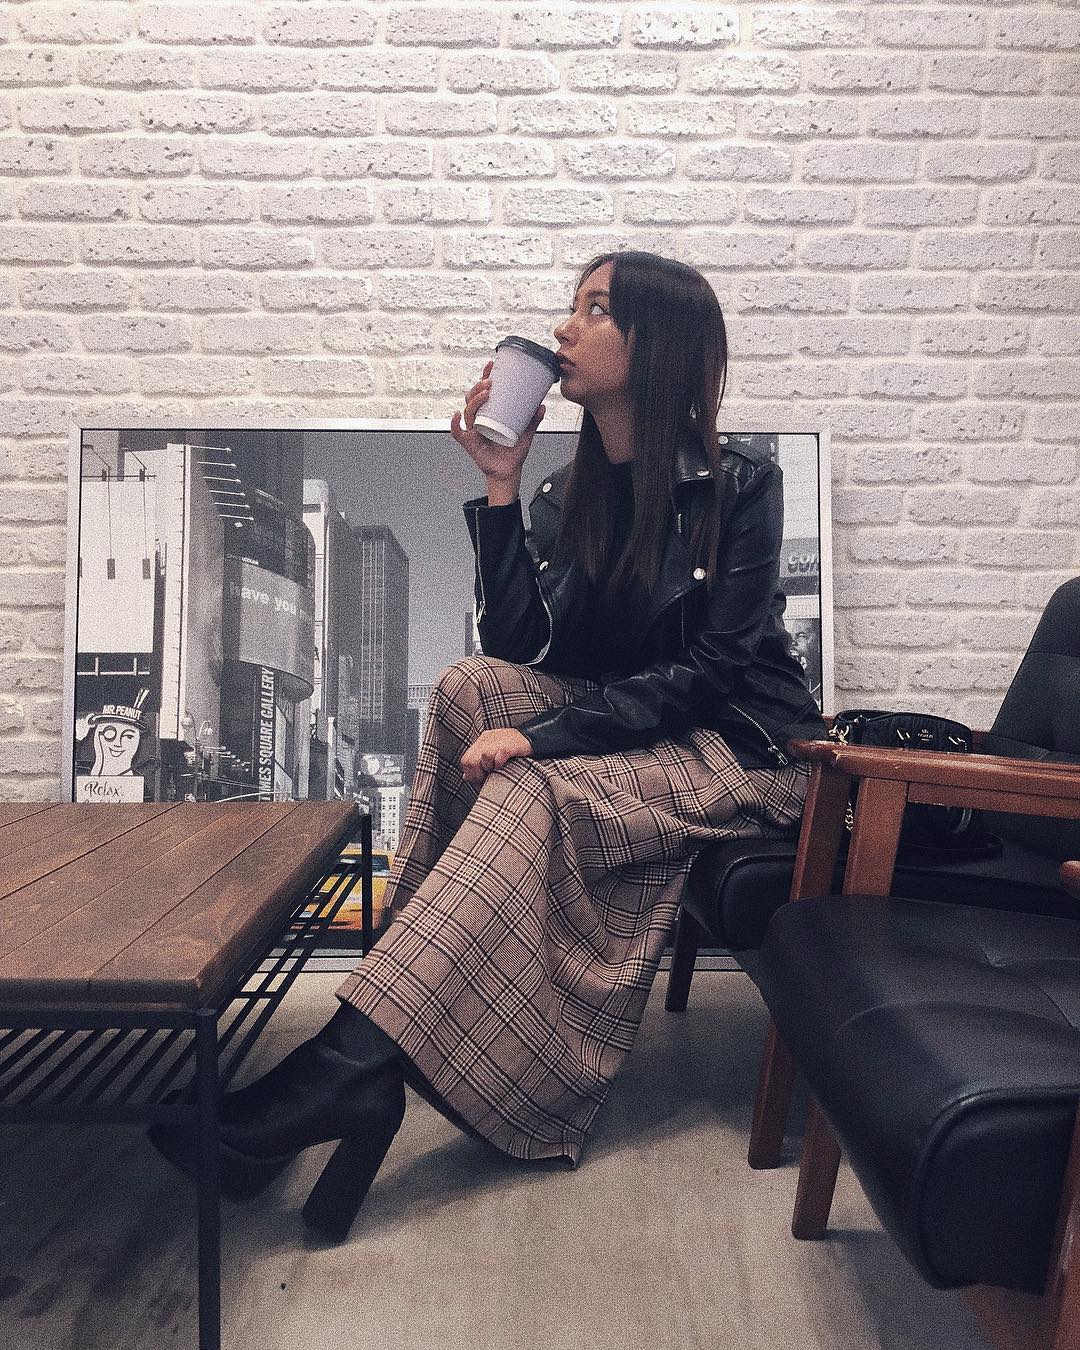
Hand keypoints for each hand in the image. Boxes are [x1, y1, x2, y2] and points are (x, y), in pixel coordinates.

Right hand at [450, 360, 545, 501]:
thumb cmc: (513, 452)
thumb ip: (533, 420)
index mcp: (489, 413)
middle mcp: (479, 419)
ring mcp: (473, 430)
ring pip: (468, 411)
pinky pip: (458, 433)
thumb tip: (542, 405)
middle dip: (479, 387)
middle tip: (490, 382)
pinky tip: (457, 416)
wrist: (509, 471)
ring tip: (486, 394)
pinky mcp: (469, 443)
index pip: (483, 391)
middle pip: (472, 398)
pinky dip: (455, 424)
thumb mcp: (526, 433)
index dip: (485, 377)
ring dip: (474, 400)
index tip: (491, 365)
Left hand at [460, 727, 532, 785]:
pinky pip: (499, 756)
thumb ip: (479, 763)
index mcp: (482, 741)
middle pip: (472, 760)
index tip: (480, 781)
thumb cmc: (514, 753)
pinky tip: (503, 766)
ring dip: (490, 768)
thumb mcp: (494, 756)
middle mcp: (488, 738)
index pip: (466, 760)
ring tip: (497, 770)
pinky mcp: (511, 744)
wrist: (535, 740)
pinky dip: (500, 764)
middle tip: (488, 778)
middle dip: (478, 774)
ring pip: (484, 756)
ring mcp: (499, 739)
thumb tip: (466, 776)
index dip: (471, 774)